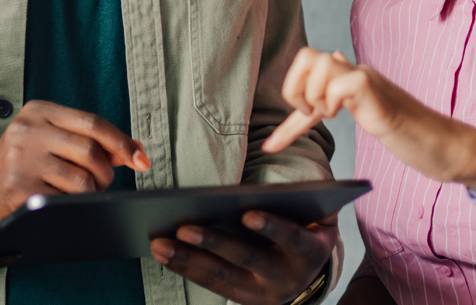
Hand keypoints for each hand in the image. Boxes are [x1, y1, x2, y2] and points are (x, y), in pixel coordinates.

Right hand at [0, 100, 150, 230]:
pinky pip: (65, 202)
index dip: (121, 142)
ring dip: (93, 192)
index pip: (92, 122)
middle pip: (89, 151)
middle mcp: (27, 132)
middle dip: (105, 172)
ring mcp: (21, 162)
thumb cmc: (29, 159)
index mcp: (39, 111)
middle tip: (102, 181)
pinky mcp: (19, 191)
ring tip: (84, 192)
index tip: (141, 160)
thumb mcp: (53, 137)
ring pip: (82, 180)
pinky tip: (66, 203)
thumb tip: (136, 151)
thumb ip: (91, 139)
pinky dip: (75, 206)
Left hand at [150, 210, 336, 303]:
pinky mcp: (243, 300)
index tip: (248, 214)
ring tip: (159, 244)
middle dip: (214, 243)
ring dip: (188, 260)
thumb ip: (307, 199)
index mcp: (310, 252)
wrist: (311, 273)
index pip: (291, 239)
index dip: (272, 227)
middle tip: (184, 228)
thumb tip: (281, 182)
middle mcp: (287, 278)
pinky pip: (211, 285)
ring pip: (222, 276)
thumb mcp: (316, 215)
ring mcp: (262, 293)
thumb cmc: (307, 228)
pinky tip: (164, 255)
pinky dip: (186, 269)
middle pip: (247, 259)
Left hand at [264, 48, 414, 152]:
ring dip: (313, 94)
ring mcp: (365, 80)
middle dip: (293, 87)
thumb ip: (343, 92)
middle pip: (305, 55)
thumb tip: (332, 56)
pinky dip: (332, 100)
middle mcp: (354, 73)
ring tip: (329, 116)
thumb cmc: (409, 132)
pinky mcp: (375, 92)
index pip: (304, 77)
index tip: (272, 145)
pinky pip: (341, 82)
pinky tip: (342, 116)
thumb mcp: (365, 113)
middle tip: (310, 115)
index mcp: (347, 79)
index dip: (286, 109)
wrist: (445, 145)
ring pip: (319, 62)